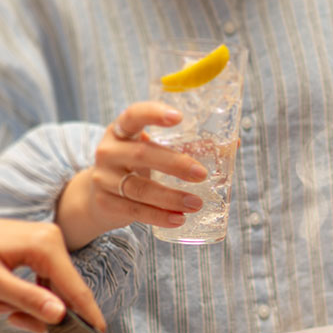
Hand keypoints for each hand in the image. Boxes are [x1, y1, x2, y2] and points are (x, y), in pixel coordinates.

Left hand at [0, 217, 105, 332]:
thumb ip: (28, 299)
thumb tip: (60, 315)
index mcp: (45, 243)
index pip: (76, 287)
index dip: (88, 316)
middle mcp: (51, 240)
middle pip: (64, 291)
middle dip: (41, 313)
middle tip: (14, 321)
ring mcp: (45, 244)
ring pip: (52, 290)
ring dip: (29, 307)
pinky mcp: (38, 250)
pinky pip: (44, 282)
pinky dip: (27, 297)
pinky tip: (4, 300)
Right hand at [56, 102, 208, 249]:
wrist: (98, 198)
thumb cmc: (136, 168)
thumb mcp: (151, 152)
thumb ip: (185, 146)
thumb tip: (234, 143)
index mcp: (121, 131)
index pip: (133, 115)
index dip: (154, 114)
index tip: (179, 117)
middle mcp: (108, 151)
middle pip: (142, 154)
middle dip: (175, 164)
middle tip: (202, 174)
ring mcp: (104, 178)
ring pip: (140, 188)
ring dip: (171, 197)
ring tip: (197, 203)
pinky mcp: (105, 203)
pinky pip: (135, 210)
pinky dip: (159, 216)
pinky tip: (179, 219)